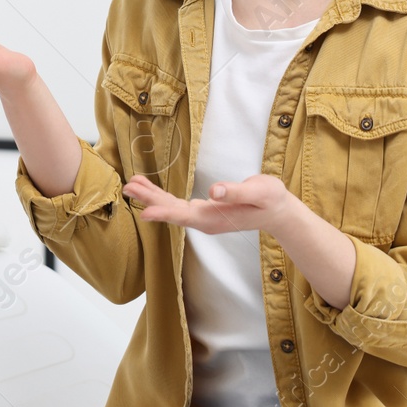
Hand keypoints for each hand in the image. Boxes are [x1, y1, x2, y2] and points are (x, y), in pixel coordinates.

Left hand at [122, 172, 297, 236]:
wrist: (279, 212)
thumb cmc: (270, 200)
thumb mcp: (258, 192)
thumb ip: (236, 192)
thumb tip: (214, 191)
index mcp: (215, 218)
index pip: (185, 216)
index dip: (164, 213)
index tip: (144, 212)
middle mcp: (205, 220)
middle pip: (172, 211)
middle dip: (149, 200)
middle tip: (127, 187)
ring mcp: (203, 217)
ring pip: (172, 208)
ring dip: (151, 197)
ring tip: (132, 185)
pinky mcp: (204, 211)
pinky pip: (177, 205)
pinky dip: (161, 197)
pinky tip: (151, 190)